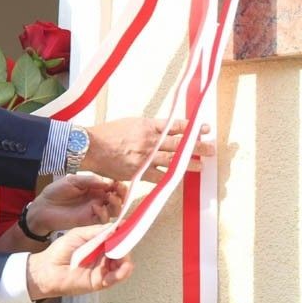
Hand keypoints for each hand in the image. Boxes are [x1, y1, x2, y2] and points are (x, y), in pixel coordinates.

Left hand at [26, 175, 124, 233]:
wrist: (44, 207)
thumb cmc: (57, 191)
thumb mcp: (72, 180)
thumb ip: (89, 180)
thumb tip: (108, 182)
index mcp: (96, 187)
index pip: (113, 186)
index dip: (118, 184)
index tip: (118, 182)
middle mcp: (98, 199)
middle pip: (118, 198)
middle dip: (122, 194)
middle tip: (119, 189)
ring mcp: (95, 210)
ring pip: (114, 210)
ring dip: (116, 204)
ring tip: (110, 197)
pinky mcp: (90, 221)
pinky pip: (103, 220)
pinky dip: (103, 214)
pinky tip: (97, 208)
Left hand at [26, 224, 132, 299]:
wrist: (48, 269)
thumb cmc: (60, 250)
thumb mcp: (79, 234)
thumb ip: (97, 231)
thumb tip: (116, 227)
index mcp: (98, 243)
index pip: (116, 238)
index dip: (123, 234)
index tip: (128, 228)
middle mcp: (103, 256)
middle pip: (122, 251)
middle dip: (125, 247)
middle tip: (124, 243)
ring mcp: (102, 269)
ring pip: (122, 265)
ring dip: (126, 260)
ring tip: (123, 257)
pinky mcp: (100, 282)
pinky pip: (115, 278)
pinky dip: (121, 274)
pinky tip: (121, 269)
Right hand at [82, 119, 212, 181]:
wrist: (90, 146)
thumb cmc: (107, 133)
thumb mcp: (130, 123)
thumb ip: (147, 127)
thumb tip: (162, 130)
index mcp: (147, 125)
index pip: (175, 125)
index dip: (191, 128)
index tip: (204, 128)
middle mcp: (150, 140)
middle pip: (178, 143)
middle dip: (197, 146)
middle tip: (211, 148)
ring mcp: (146, 157)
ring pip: (173, 161)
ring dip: (189, 163)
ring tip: (201, 166)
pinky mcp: (139, 172)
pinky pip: (159, 177)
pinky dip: (169, 178)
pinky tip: (178, 179)